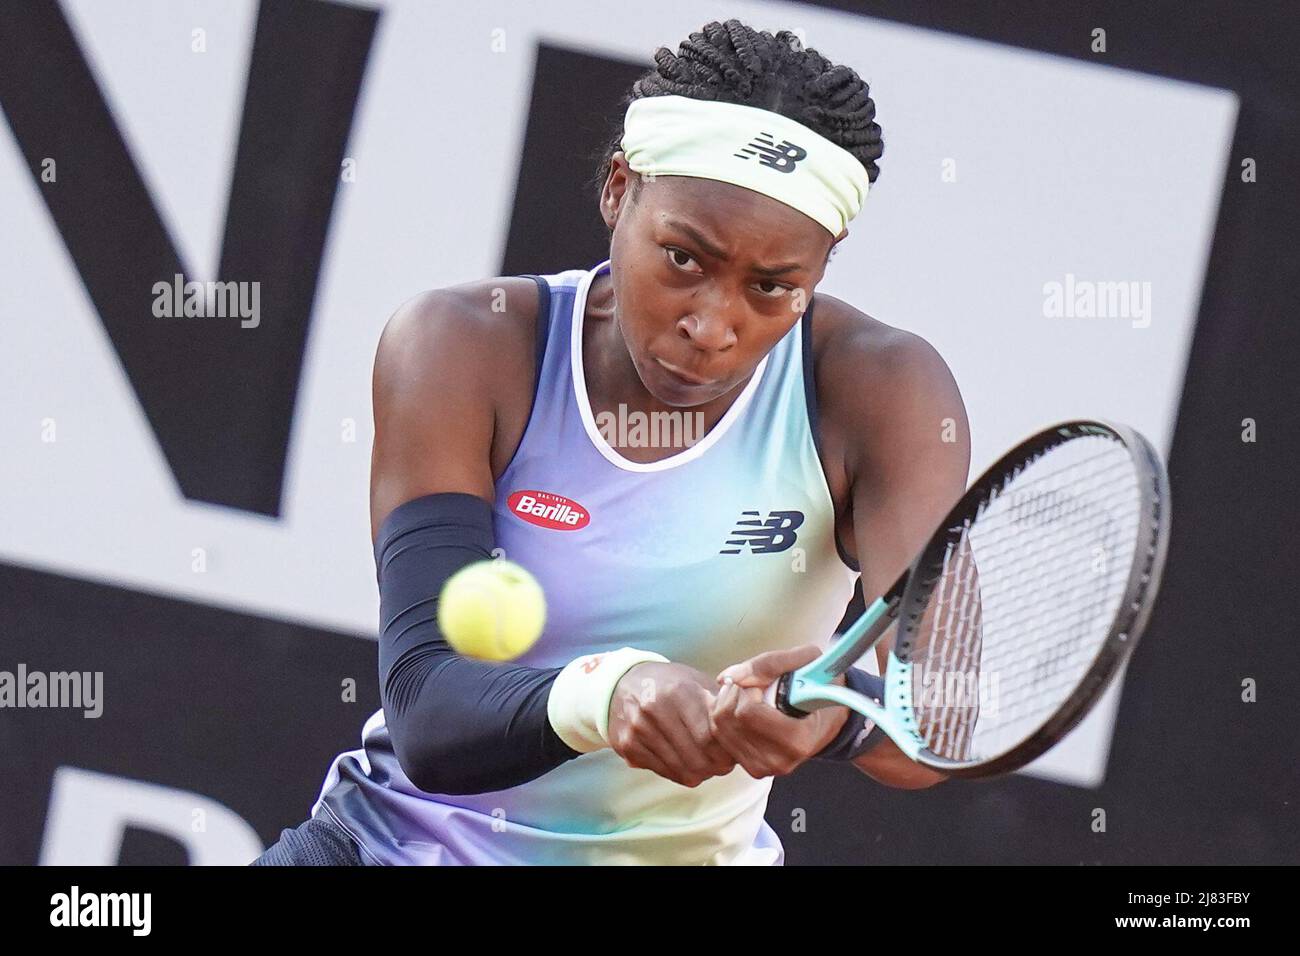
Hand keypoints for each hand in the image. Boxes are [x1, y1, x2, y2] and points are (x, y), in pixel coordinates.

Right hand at [606, 661, 737, 786]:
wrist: (621, 683)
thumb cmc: (668, 683)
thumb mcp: (695, 681)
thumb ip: (720, 702)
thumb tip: (750, 721)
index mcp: (679, 691)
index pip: (711, 736)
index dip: (727, 751)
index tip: (733, 754)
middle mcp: (656, 709)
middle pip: (697, 756)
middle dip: (716, 766)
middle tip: (723, 765)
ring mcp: (639, 729)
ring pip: (681, 769)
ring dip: (700, 773)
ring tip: (706, 766)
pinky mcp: (627, 746)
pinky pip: (663, 771)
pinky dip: (679, 773)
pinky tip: (684, 763)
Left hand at [709, 645, 847, 778]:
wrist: (829, 718)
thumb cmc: (822, 688)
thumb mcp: (809, 662)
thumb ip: (770, 663)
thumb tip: (729, 677)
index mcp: (798, 739)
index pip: (747, 712)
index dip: (749, 689)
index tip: (763, 682)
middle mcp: (780, 760)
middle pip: (728, 719)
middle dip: (735, 693)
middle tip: (754, 685)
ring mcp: (764, 768)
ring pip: (718, 728)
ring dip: (727, 702)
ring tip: (748, 694)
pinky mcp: (752, 768)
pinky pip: (719, 737)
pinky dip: (724, 717)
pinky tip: (740, 708)